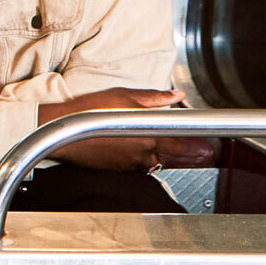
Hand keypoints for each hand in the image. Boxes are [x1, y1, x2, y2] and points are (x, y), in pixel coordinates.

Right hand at [37, 88, 216, 172]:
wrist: (61, 129)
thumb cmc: (88, 111)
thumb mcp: (123, 96)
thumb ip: (154, 98)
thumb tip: (175, 95)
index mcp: (148, 134)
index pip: (181, 143)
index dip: (193, 143)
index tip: (204, 144)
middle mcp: (142, 152)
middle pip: (169, 156)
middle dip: (178, 152)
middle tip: (186, 148)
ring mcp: (128, 163)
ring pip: (151, 162)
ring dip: (155, 155)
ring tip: (152, 146)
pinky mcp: (115, 168)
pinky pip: (134, 166)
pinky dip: (136, 159)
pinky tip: (128, 149)